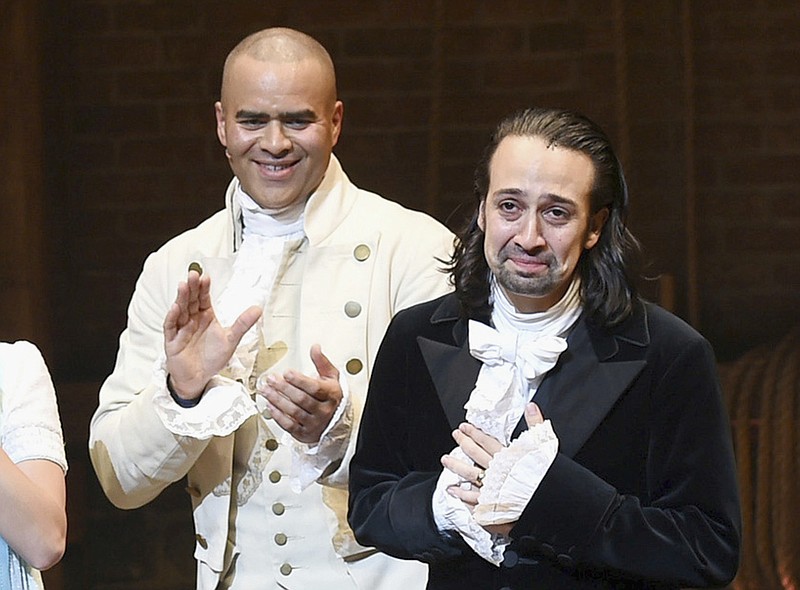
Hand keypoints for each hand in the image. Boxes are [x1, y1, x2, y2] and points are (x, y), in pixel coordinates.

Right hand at [163, 269, 261, 400]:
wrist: (199, 378)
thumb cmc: (213, 358)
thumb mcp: (231, 339)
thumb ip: (242, 324)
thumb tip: (258, 309)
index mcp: (205, 316)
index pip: (203, 298)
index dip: (203, 288)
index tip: (206, 277)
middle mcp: (192, 319)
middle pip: (190, 300)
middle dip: (192, 287)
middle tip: (193, 274)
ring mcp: (181, 329)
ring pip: (180, 310)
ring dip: (181, 298)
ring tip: (184, 285)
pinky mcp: (172, 341)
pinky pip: (171, 327)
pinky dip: (173, 317)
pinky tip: (175, 308)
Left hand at [257, 344, 342, 443]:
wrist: (336, 421)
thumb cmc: (331, 396)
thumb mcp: (331, 377)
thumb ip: (322, 362)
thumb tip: (315, 347)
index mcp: (331, 395)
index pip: (314, 388)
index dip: (299, 380)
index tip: (286, 373)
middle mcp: (324, 411)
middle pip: (302, 399)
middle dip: (284, 388)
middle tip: (271, 379)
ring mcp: (314, 423)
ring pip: (293, 412)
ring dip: (277, 400)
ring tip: (266, 390)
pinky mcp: (304, 433)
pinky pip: (288, 425)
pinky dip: (277, 415)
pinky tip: (269, 405)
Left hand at [441, 403, 544, 533]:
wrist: (547, 501)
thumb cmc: (547, 476)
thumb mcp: (544, 445)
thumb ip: (536, 425)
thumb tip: (531, 406)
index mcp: (508, 456)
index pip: (487, 441)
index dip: (474, 433)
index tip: (464, 427)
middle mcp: (497, 470)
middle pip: (475, 454)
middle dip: (463, 443)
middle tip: (455, 435)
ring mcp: (493, 486)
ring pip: (470, 474)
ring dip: (457, 467)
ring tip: (445, 460)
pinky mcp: (492, 503)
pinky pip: (473, 498)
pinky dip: (462, 494)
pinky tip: (453, 490)